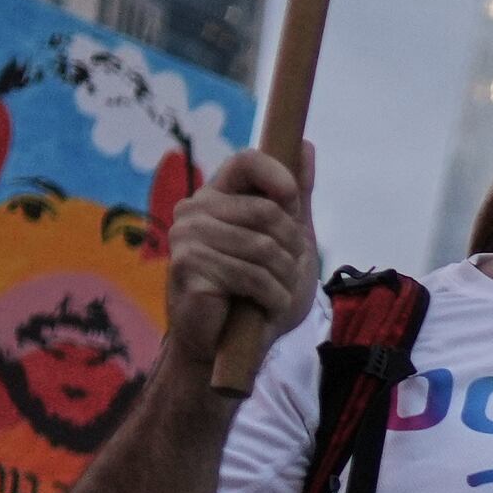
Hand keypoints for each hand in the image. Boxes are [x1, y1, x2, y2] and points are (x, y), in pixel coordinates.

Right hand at [151, 143, 317, 372]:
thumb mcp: (287, 241)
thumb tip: (307, 146)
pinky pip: (251, 275)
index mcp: (216, 197)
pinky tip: (265, 307)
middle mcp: (194, 211)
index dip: (280, 179)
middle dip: (292, 249)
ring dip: (284, 278)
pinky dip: (272, 297)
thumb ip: (296, 197)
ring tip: (276, 293)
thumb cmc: (257, 293)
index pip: (247, 160)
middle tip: (287, 273)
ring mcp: (186, 238)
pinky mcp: (188, 268)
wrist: (227, 346)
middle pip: (266, 211)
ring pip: (263, 247)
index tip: (293, 208)